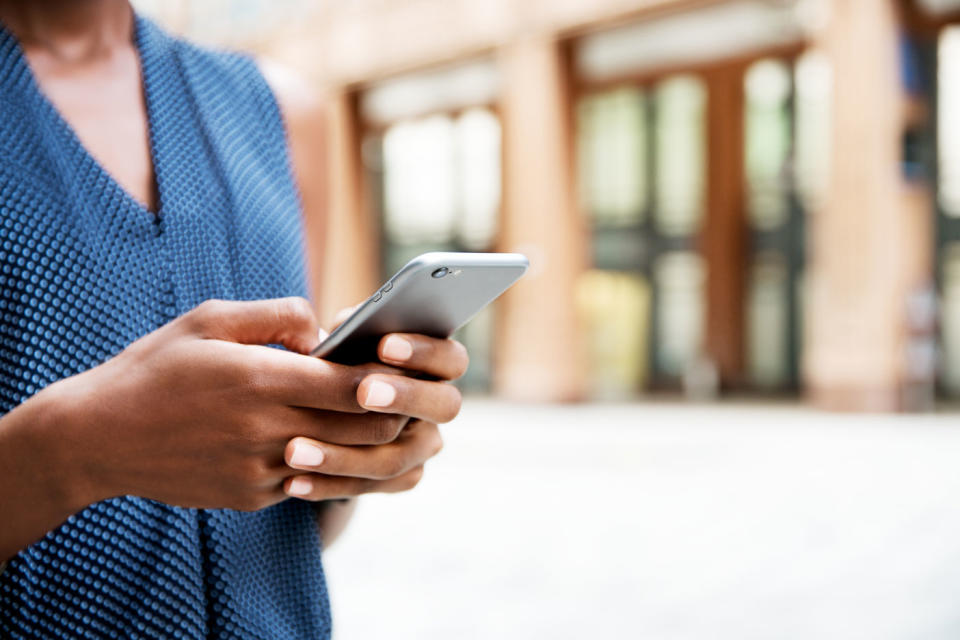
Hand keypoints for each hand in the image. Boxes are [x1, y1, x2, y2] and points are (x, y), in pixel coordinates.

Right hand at [45, 297, 461, 511]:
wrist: (98, 436)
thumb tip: (326, 330)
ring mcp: (262, 470)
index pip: (357, 386)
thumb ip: (279, 316)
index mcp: (263, 379)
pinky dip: (327, 460)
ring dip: (368, 443)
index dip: (391, 378)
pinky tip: (324, 439)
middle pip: (365, 430)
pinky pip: (309, 480)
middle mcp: (269, 430)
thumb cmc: (156, 367)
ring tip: (375, 418)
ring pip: (345, 462)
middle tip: (402, 392)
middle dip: (394, 412)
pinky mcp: (253, 496)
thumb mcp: (212, 320)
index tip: (402, 365)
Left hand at [281, 314, 469, 500]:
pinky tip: (293, 482)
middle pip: (444, 407)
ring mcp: (422, 445)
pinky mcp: (399, 477)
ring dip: (344, 456)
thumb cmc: (339, 354)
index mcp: (438, 364)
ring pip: (396, 459)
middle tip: (364, 393)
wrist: (321, 402)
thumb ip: (353, 327)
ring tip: (296, 451)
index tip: (385, 345)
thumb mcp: (345, 335)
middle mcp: (439, 405)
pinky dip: (328, 485)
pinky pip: (369, 486)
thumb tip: (345, 328)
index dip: (424, 352)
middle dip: (405, 398)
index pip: (451, 358)